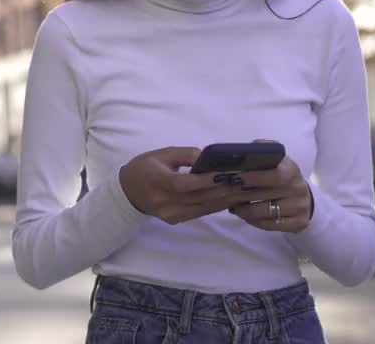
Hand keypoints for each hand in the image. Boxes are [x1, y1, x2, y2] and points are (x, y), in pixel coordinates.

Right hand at [119, 147, 254, 224]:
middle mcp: (165, 202)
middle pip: (199, 197)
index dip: (206, 180)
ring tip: (245, 190)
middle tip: (246, 181)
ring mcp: (171, 214)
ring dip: (225, 199)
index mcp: (158, 181)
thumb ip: (185, 155)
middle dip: (224, 189)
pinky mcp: (176, 220)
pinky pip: (200, 212)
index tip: (227, 173)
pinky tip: (231, 198)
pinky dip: (217, 205)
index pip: (184, 183)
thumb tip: (208, 158)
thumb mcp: (161, 154)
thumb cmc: (145, 167)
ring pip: (203, 208)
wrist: (128, 192)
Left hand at [226, 142, 312, 233]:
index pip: (274, 175)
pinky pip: (269, 225)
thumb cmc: (281, 175)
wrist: (304, 196)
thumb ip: (262, 151)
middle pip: (265, 195)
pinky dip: (253, 221)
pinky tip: (244, 215)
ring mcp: (300, 208)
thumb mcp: (276, 161)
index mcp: (291, 170)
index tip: (236, 177)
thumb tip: (244, 150)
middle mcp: (298, 189)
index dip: (254, 177)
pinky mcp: (299, 224)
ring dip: (244, 210)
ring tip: (233, 206)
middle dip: (241, 195)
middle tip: (225, 193)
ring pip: (265, 212)